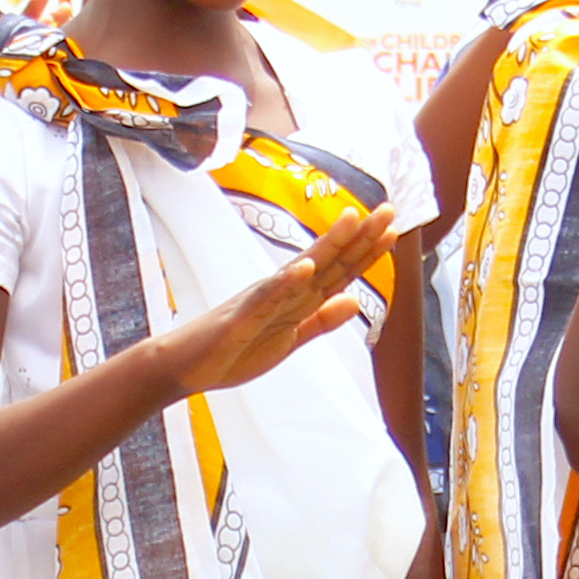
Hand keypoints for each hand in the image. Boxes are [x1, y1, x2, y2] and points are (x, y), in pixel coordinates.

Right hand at [151, 206, 388, 395]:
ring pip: (303, 269)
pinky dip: (286, 281)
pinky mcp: (242, 316)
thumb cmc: (233, 352)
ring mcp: (262, 300)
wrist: (185, 367)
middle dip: (359, 237)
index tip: (393, 230)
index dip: (366, 252)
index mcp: (296, 300)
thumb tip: (355, 301)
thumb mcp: (289, 341)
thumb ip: (320, 321)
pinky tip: (307, 266)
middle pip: (329, 261)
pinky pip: (267, 297)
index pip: (339, 272)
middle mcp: (283, 292)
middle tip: (390, 210)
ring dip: (328, 244)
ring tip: (353, 219)